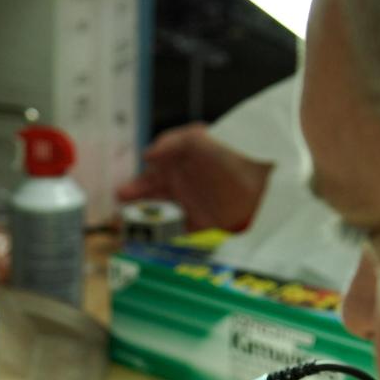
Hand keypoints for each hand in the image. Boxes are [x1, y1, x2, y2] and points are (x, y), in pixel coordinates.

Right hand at [115, 122, 271, 231]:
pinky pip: (176, 231)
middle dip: (133, 204)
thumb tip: (147, 154)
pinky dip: (162, 236)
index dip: (134, 181)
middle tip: (117, 213)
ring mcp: (190, 203)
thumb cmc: (231, 152)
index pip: (150, 172)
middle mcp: (181, 182)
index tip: (119, 192)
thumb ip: (171, 142)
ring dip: (143, 221)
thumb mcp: (198, 138)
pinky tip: (148, 241)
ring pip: (159, 213)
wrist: (263, 179)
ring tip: (125, 228)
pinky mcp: (202, 222)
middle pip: (150, 195)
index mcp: (178, 162)